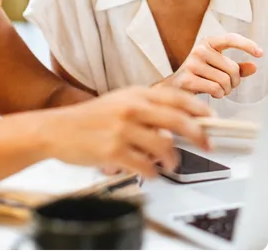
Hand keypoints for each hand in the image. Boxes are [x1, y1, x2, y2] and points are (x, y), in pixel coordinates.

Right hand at [41, 86, 211, 177]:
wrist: (57, 129)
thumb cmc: (88, 118)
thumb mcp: (118, 101)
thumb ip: (145, 108)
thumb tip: (175, 125)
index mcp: (134, 94)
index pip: (176, 97)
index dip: (198, 109)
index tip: (210, 118)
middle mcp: (130, 109)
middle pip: (178, 120)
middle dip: (198, 135)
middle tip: (206, 144)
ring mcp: (122, 130)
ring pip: (165, 147)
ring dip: (173, 159)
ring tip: (170, 163)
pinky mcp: (114, 151)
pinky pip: (146, 167)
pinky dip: (153, 173)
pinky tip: (149, 171)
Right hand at [159, 34, 262, 98]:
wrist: (173, 87)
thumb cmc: (197, 75)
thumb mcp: (217, 68)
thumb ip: (236, 67)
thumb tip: (253, 67)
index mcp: (207, 43)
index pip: (230, 39)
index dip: (247, 45)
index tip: (260, 53)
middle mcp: (199, 50)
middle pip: (232, 68)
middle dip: (234, 82)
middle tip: (227, 85)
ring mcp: (191, 64)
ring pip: (225, 81)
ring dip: (226, 90)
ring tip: (218, 90)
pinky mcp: (187, 79)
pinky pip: (215, 89)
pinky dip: (218, 94)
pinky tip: (212, 93)